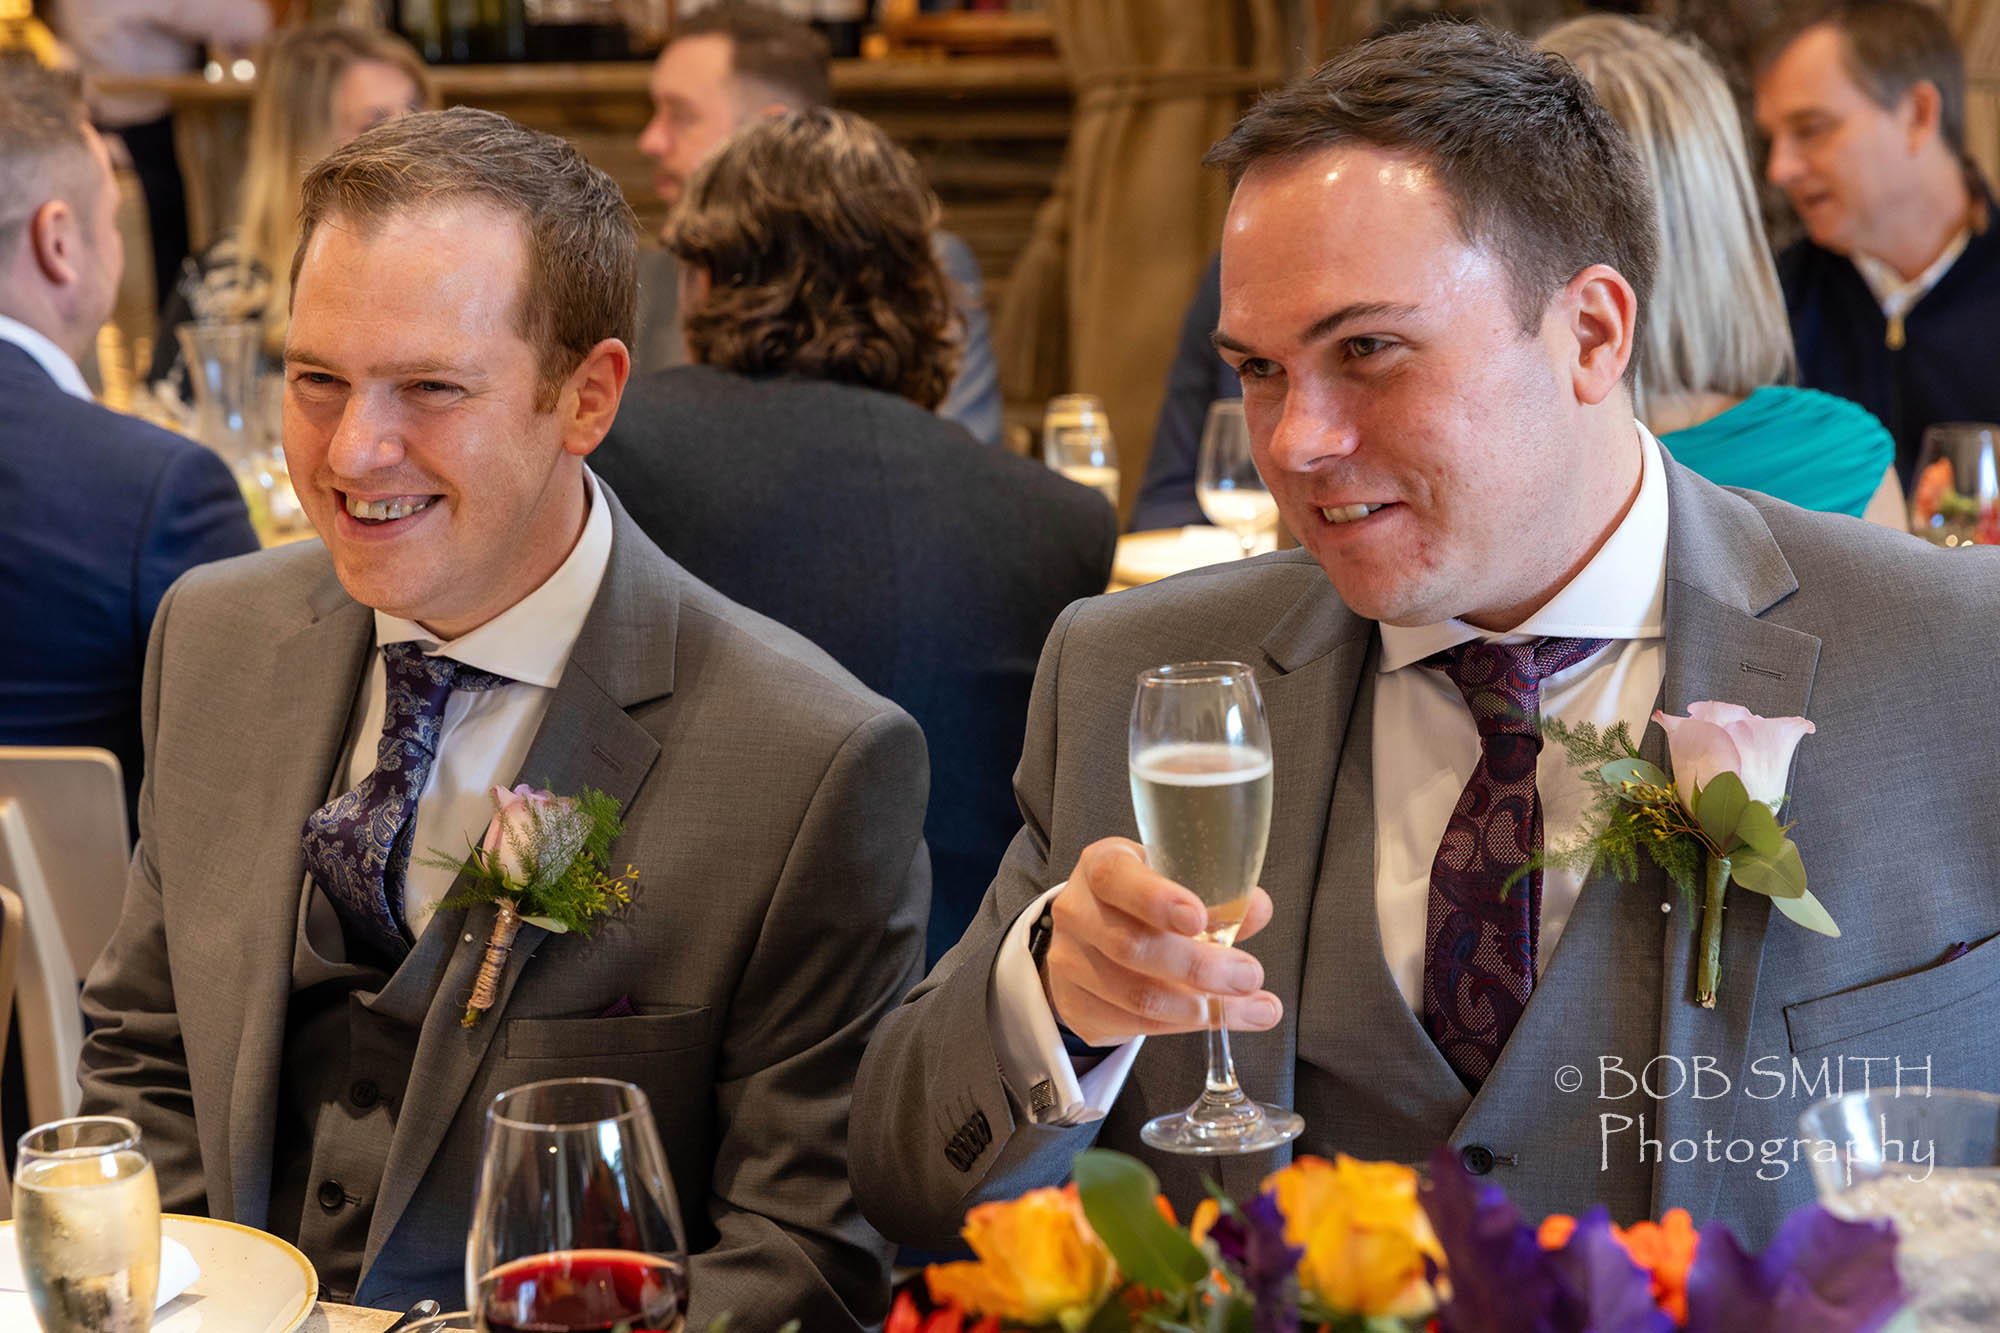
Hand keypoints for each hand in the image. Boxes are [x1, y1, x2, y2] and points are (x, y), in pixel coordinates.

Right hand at [1041, 837, 1281, 1047]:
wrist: (1092, 940)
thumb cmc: (1143, 903)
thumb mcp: (1176, 881)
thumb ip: (1217, 894)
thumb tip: (1256, 908)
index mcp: (1100, 867)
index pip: (1116, 879)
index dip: (1156, 899)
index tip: (1198, 919)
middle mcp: (1077, 912)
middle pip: (1132, 946)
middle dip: (1199, 967)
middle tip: (1250, 975)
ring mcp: (1069, 963)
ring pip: (1137, 996)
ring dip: (1203, 1008)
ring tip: (1255, 1006)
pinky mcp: (1077, 1007)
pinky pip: (1134, 1025)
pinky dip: (1185, 1026)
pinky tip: (1222, 1019)